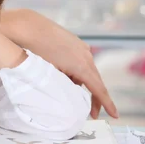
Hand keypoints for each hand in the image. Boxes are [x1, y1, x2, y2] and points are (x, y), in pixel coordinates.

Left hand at [0, 9, 118, 118]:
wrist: (29, 28)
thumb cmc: (37, 51)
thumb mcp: (52, 74)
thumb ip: (65, 85)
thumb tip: (71, 93)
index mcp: (82, 66)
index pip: (98, 89)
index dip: (107, 104)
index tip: (115, 115)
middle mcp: (86, 56)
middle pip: (94, 81)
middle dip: (93, 98)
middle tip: (91, 113)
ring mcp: (81, 48)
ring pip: (86, 72)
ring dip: (82, 84)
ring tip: (71, 94)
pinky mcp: (75, 43)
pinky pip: (80, 62)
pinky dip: (76, 72)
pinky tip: (65, 76)